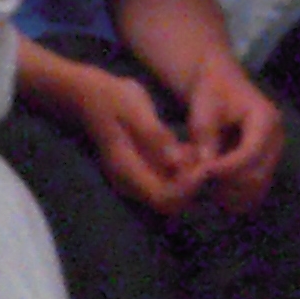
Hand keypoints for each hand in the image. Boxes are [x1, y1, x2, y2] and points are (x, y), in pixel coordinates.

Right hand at [72, 63, 207, 214]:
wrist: (90, 96)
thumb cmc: (112, 100)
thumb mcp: (135, 111)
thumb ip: (155, 137)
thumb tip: (176, 162)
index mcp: (128, 173)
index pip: (164, 198)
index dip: (188, 189)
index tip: (206, 166)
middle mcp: (132, 183)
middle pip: (171, 202)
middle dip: (194, 184)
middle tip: (209, 158)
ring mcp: (138, 177)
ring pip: (172, 192)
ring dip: (191, 176)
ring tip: (203, 151)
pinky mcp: (144, 168)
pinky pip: (169, 179)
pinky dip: (184, 168)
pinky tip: (192, 147)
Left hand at [183, 49, 283, 213]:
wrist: (222, 88)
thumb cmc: (211, 95)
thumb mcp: (203, 111)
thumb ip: (205, 138)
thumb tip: (205, 167)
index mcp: (265, 119)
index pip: (251, 153)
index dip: (226, 168)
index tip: (203, 172)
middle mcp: (277, 138)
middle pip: (258, 174)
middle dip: (228, 183)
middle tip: (202, 182)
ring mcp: (274, 153)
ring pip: (258, 186)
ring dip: (231, 193)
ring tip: (207, 186)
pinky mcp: (267, 164)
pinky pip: (256, 189)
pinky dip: (236, 194)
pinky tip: (216, 190)